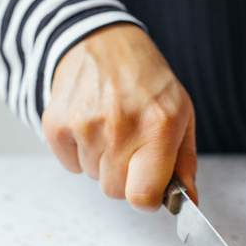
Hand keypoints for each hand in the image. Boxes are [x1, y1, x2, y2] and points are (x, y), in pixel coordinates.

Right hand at [43, 23, 196, 209]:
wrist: (104, 44)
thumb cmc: (150, 84)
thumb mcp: (182, 117)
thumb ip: (185, 164)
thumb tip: (189, 202)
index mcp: (159, 128)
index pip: (143, 196)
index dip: (147, 199)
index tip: (150, 188)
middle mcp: (120, 127)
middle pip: (115, 191)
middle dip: (126, 177)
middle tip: (132, 147)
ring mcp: (84, 125)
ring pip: (93, 177)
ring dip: (103, 162)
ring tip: (113, 129)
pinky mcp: (55, 123)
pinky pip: (69, 164)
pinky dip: (80, 153)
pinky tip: (92, 126)